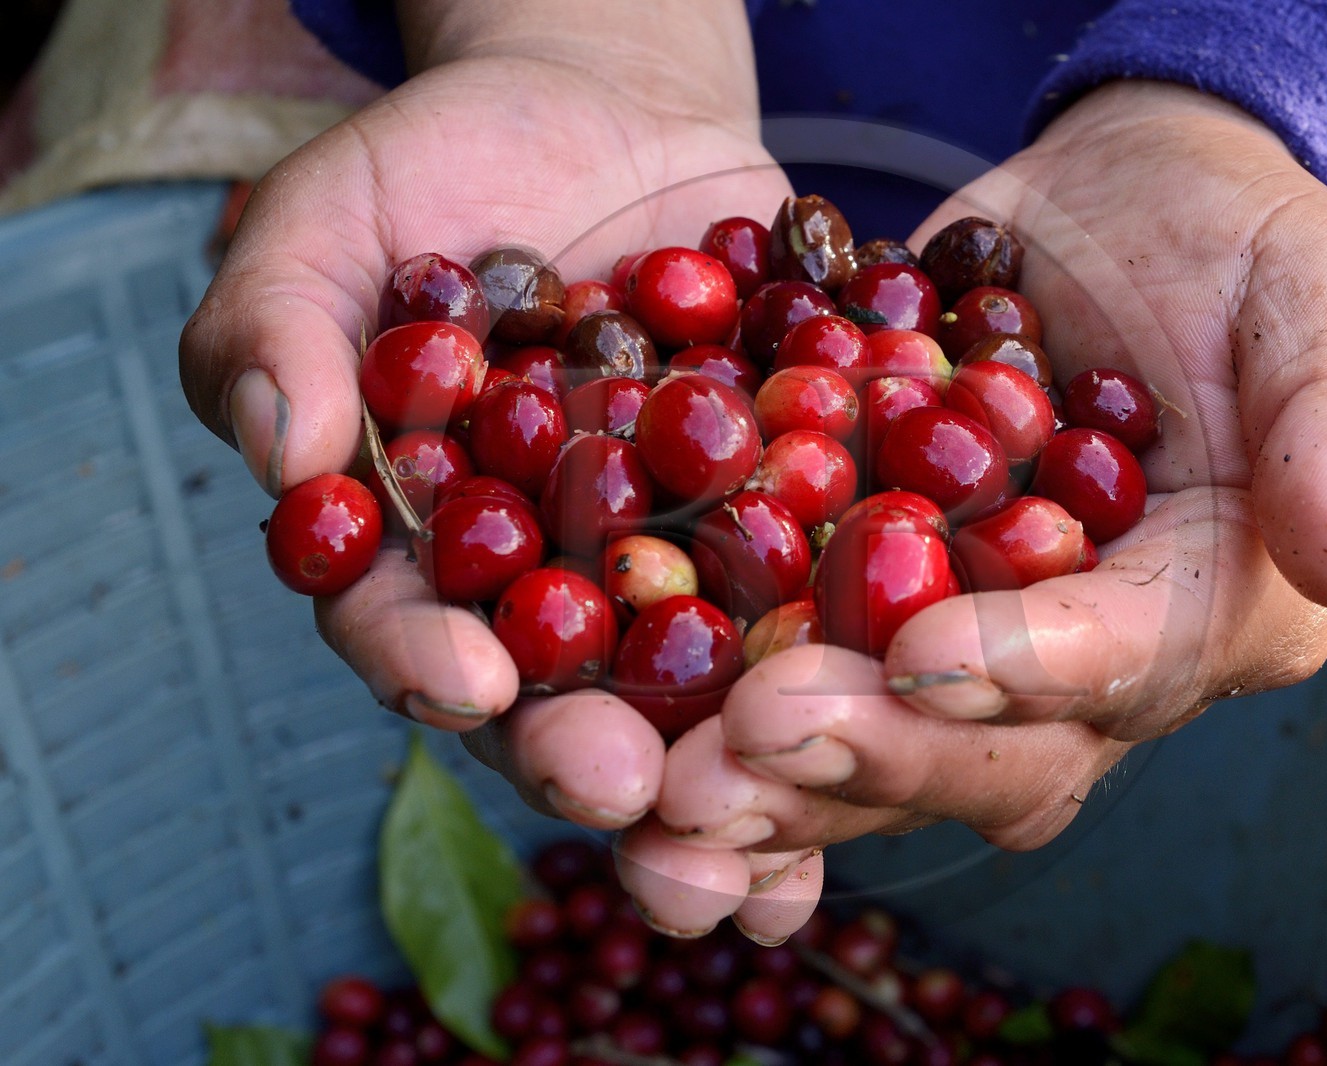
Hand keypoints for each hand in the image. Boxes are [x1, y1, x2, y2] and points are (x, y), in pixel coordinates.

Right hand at [179, 0, 790, 829]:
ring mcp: (671, 558)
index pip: (400, 624)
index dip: (423, 661)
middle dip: (585, 748)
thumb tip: (284, 448)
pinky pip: (817, 573)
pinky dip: (853, 622)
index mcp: (419, 544)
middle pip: (555, 694)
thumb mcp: (330, 223)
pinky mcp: (780, 514)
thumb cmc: (439, 168)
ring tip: (765, 799)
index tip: (467, 683)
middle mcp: (547, 580)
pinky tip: (895, 666)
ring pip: (694, 672)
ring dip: (728, 745)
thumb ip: (276, 328)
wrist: (607, 112)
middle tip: (625, 786)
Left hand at [619, 80, 1326, 940]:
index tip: (925, 654)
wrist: (1125, 214)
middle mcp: (1102, 672)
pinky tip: (642, 754)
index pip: (1130, 661)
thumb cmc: (1239, 239)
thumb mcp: (1319, 292)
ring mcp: (989, 661)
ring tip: (668, 786)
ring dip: (779, 785)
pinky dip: (733, 740)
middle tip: (752, 741)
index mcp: (1219, 606)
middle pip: (1001, 753)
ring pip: (891, 756)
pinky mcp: (891, 626)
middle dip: (878, 752)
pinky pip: (815, 697)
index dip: (1032, 667)